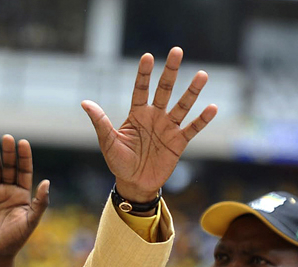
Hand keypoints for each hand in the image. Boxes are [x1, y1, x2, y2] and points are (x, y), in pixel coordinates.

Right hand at [0, 134, 48, 257]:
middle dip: (8, 152)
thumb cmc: (15, 239)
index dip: (24, 157)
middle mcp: (9, 190)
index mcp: (23, 194)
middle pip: (9, 166)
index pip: (24, 170)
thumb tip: (46, 182)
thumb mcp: (31, 220)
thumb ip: (40, 202)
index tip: (23, 143)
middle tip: (7, 137)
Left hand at [82, 48, 215, 202]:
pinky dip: (202, 119)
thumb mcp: (107, 142)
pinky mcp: (179, 142)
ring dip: (192, 91)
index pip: (141, 89)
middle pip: (164, 89)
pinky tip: (212, 107)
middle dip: (170, 71)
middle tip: (176, 50)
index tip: (147, 56)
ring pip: (182, 105)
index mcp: (137, 114)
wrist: (134, 184)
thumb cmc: (119, 162)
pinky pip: (192, 128)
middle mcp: (155, 116)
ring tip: (202, 74)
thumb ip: (100, 122)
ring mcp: (168, 128)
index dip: (144, 74)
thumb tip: (85, 102)